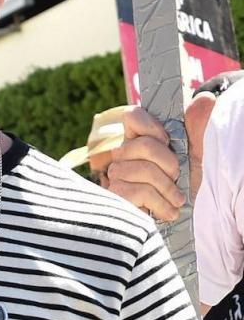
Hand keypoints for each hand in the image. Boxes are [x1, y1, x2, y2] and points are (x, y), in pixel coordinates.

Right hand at [106, 95, 214, 220]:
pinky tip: (166, 211)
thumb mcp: (197, 154)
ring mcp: (116, 175)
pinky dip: (162, 204)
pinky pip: (141, 191)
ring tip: (174, 199)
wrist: (187, 220)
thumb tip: (204, 99)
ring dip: (169, 188)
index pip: (132, 116)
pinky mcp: (116, 196)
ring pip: (144, 170)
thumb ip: (197, 127)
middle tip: (177, 178)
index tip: (168, 141)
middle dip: (170, 164)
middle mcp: (122, 154)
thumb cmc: (187, 186)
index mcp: (139, 139)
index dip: (152, 126)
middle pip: (144, 145)